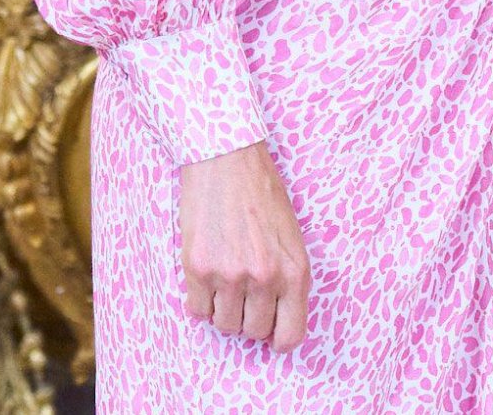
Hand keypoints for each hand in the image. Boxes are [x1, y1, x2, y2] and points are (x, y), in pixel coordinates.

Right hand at [179, 141, 310, 352]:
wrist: (226, 156)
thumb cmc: (261, 191)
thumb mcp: (290, 235)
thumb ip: (286, 277)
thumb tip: (275, 321)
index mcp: (294, 270)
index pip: (291, 336)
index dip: (278, 335)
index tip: (269, 325)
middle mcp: (264, 277)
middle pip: (253, 332)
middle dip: (248, 317)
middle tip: (243, 291)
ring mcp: (230, 275)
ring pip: (224, 325)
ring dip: (223, 308)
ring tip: (224, 278)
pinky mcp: (199, 268)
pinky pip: (197, 311)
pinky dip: (200, 300)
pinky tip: (206, 274)